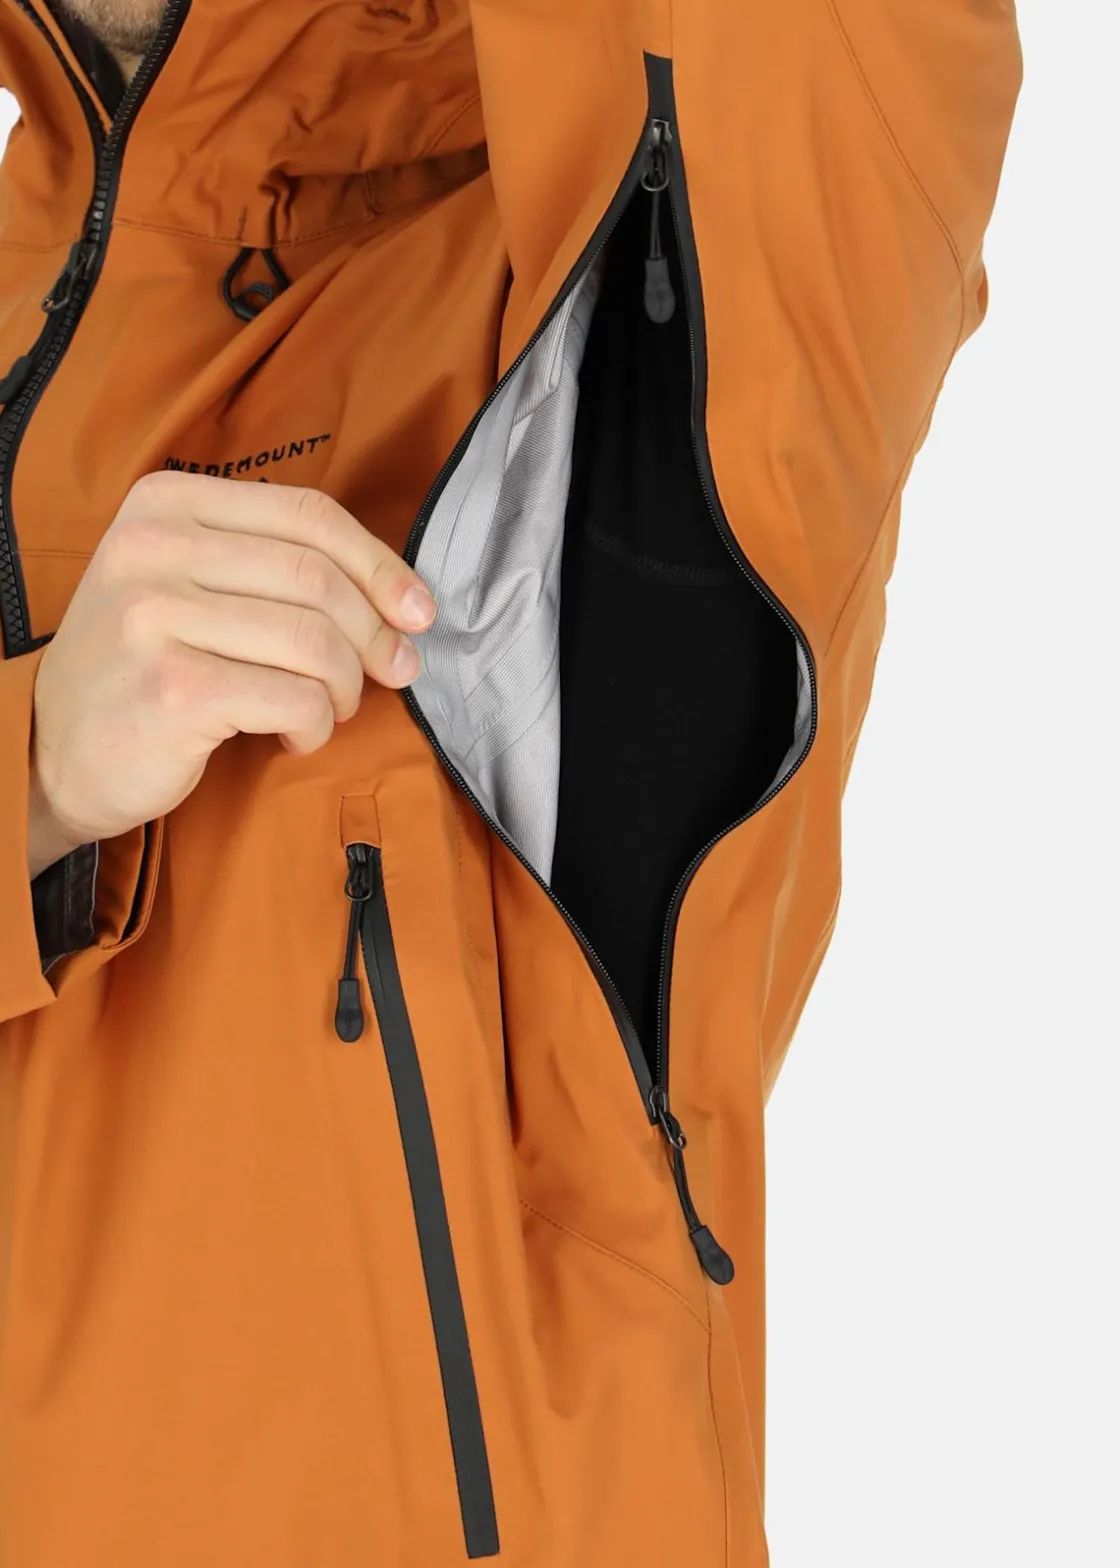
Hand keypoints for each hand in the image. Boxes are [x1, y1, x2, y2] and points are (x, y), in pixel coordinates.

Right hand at [28, 473, 434, 873]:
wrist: (52, 751)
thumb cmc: (143, 667)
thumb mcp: (188, 584)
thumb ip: (275, 569)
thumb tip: (404, 601)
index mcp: (165, 503)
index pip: (309, 514)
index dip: (379, 564)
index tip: (417, 610)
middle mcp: (154, 548)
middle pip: (319, 578)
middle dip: (375, 635)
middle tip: (391, 673)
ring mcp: (157, 617)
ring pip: (316, 642)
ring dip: (345, 687)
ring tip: (329, 709)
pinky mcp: (174, 689)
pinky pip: (296, 699)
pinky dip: (315, 724)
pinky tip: (293, 736)